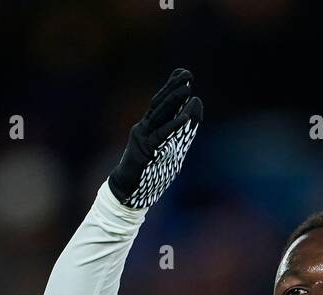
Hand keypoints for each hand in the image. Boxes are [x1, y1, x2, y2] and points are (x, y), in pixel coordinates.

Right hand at [109, 68, 201, 209]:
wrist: (129, 192)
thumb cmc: (150, 174)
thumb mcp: (171, 153)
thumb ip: (182, 135)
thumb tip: (193, 120)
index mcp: (151, 128)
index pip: (163, 104)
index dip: (172, 87)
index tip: (183, 73)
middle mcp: (146, 128)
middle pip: (161, 104)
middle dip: (174, 88)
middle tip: (188, 73)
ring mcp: (143, 137)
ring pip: (159, 114)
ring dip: (173, 100)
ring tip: (187, 87)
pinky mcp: (145, 150)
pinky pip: (162, 136)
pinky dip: (174, 126)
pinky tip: (186, 117)